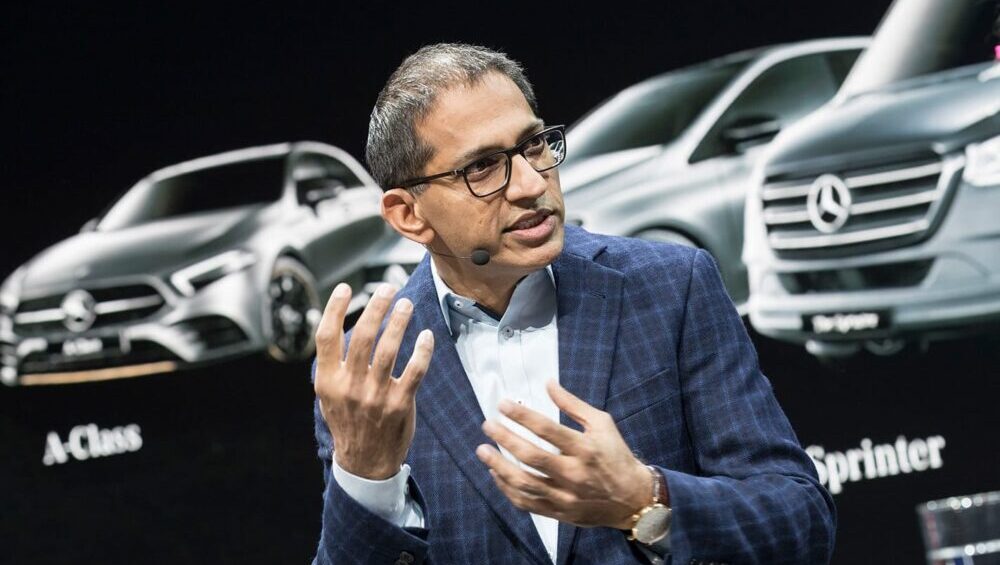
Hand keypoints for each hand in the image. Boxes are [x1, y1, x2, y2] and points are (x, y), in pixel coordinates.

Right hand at [313, 282, 433, 479]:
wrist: (364, 462)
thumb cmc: (348, 421)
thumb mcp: (329, 395)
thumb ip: (333, 365)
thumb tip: (340, 325)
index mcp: (328, 381)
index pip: (326, 337)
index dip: (333, 308)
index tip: (344, 287)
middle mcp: (350, 386)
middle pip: (363, 336)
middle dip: (376, 307)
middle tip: (387, 288)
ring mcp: (375, 395)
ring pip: (390, 349)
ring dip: (399, 321)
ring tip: (406, 305)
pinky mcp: (400, 404)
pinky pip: (415, 370)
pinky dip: (422, 349)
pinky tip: (426, 335)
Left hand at [475, 380, 655, 529]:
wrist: (634, 498)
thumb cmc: (616, 455)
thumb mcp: (602, 424)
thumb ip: (572, 405)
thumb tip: (548, 383)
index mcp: (585, 449)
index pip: (547, 429)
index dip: (521, 415)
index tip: (503, 405)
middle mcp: (573, 474)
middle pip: (531, 456)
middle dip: (504, 439)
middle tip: (487, 425)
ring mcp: (565, 497)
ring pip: (524, 483)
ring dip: (499, 467)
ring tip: (483, 451)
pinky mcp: (560, 513)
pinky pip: (527, 503)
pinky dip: (508, 489)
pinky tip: (497, 475)